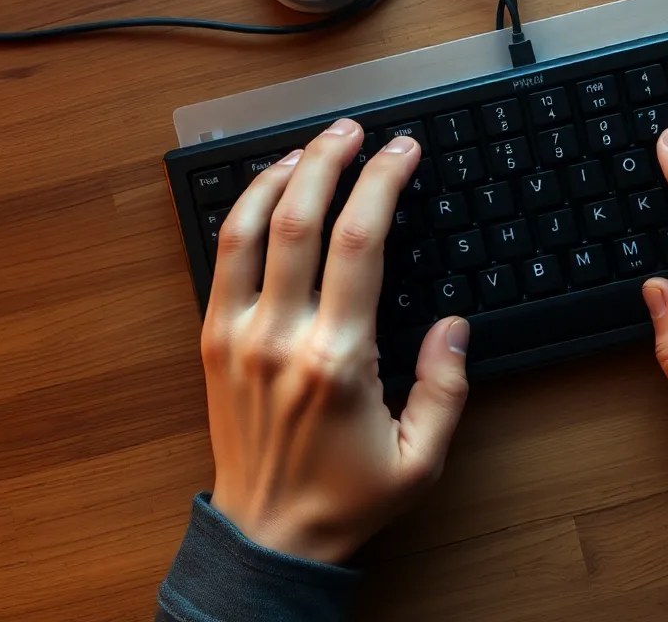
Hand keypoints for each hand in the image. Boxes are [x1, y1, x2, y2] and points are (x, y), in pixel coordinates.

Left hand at [201, 119, 469, 562]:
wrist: (267, 537)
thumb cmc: (345, 498)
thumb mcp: (422, 459)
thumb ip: (446, 388)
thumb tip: (454, 325)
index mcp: (338, 360)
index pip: (361, 242)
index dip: (383, 182)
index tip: (402, 152)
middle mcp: (281, 337)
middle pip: (300, 218)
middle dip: (330, 159)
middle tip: (356, 130)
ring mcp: (237, 335)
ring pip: (248, 228)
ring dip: (279, 175)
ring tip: (310, 146)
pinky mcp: (213, 341)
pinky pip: (221, 259)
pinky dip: (241, 213)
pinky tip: (266, 192)